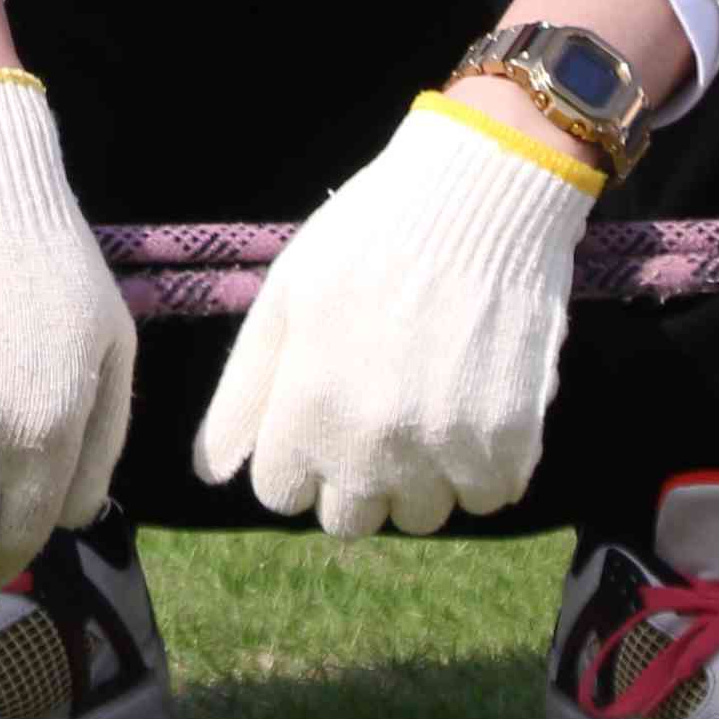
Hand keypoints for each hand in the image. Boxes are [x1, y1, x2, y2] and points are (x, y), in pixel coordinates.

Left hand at [192, 97, 595, 538]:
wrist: (480, 198)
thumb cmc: (370, 237)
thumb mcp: (285, 299)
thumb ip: (243, 393)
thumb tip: (209, 474)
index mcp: (306, 410)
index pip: (280, 495)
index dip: (297, 454)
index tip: (322, 412)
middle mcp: (370, 446)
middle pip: (349, 520)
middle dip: (356, 477)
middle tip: (379, 409)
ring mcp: (442, 451)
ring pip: (421, 517)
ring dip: (423, 478)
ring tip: (431, 403)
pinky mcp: (508, 444)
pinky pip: (487, 497)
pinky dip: (484, 465)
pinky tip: (476, 403)